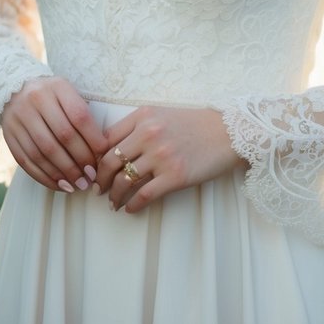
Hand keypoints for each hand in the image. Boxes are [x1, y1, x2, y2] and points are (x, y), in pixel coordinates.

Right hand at [0, 76, 107, 192]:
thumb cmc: (51, 94)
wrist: (14, 86)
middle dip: (80, 160)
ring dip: (63, 173)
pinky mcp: (8, 134)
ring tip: (77, 185)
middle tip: (91, 176)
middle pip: (62, 136)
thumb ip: (81, 114)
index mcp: (57, 87)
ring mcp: (19, 118)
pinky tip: (59, 184)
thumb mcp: (67, 93)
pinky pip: (26, 161)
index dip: (92, 139)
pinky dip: (44, 176)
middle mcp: (36, 100)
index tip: (102, 155)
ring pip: (44, 152)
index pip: (79, 116)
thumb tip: (100, 150)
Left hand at [95, 105, 246, 213]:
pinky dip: (133, 205)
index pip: (106, 139)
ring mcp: (162, 156)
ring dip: (114, 196)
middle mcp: (149, 134)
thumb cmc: (196, 124)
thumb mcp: (163, 114)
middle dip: (100, 179)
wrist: (229, 132)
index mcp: (143, 116)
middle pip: (110, 161)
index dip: (95, 157)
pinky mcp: (175, 176)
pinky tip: (130, 209)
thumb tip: (112, 149)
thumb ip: (139, 126)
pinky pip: (144, 195)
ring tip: (113, 203)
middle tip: (98, 190)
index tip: (94, 168)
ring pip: (124, 180)